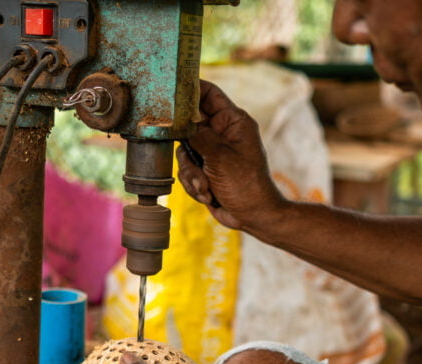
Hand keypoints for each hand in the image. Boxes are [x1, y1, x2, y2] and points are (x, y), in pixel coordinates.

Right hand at [177, 80, 287, 231]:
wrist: (253, 216)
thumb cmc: (246, 185)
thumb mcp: (220, 157)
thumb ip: (198, 135)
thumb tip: (180, 121)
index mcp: (233, 122)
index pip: (208, 94)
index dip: (189, 89)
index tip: (169, 90)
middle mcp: (222, 133)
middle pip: (188, 126)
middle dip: (188, 150)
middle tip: (195, 161)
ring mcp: (213, 152)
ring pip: (184, 153)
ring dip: (192, 173)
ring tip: (206, 187)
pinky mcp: (206, 169)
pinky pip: (187, 170)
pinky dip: (194, 184)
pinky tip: (208, 194)